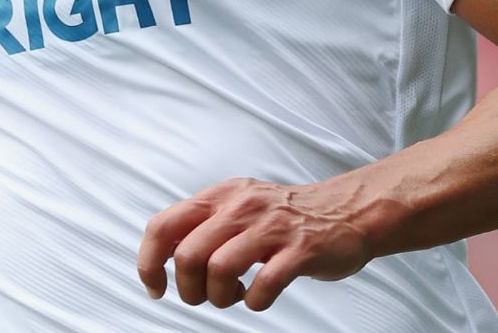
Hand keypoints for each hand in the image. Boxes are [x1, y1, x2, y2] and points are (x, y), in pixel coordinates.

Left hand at [136, 176, 377, 310]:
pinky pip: (264, 284)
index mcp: (221, 196)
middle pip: (187, 255)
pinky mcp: (300, 250)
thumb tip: (161, 253)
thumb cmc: (289, 216)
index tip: (156, 287)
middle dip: (189, 289)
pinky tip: (258, 297)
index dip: (149, 263)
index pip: (163, 225)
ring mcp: (272, 228)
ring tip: (234, 296)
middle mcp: (242, 207)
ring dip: (219, 298)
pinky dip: (254, 302)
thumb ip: (203, 223)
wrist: (348, 210)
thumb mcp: (239, 204)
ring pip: (219, 270)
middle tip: (204, 296)